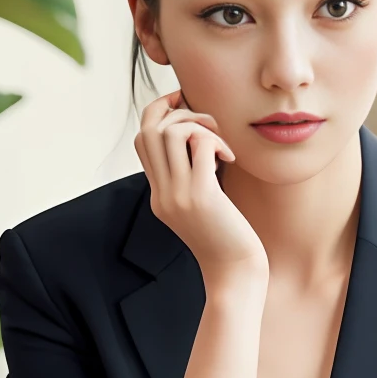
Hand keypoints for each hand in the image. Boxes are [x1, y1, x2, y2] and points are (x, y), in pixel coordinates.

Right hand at [134, 89, 268, 290]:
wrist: (234, 272)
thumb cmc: (227, 237)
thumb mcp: (201, 204)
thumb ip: (191, 176)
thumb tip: (198, 138)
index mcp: (158, 195)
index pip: (142, 139)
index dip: (159, 113)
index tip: (184, 106)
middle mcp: (161, 195)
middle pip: (149, 130)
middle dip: (177, 111)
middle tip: (206, 122)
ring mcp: (178, 196)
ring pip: (171, 133)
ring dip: (198, 124)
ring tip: (219, 142)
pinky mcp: (201, 196)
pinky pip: (200, 145)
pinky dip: (216, 141)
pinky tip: (230, 159)